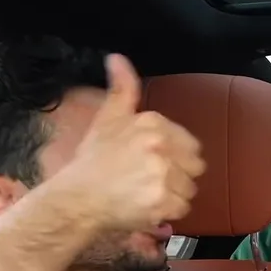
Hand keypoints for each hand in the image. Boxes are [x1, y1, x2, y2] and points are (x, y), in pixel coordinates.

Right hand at [52, 53, 205, 231]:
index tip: (152, 163)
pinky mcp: (162, 201)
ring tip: (145, 193)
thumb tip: (117, 57)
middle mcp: (159, 145)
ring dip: (172, 195)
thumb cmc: (93, 161)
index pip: (191, 145)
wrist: (76, 198)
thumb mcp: (108, 119)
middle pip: (195, 167)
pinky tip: (145, 207)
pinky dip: (166, 212)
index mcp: (152, 123)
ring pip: (189, 189)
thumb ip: (122, 89)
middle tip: (149, 180)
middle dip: (177, 175)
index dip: (175, 157)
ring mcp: (162, 174)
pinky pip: (182, 208)